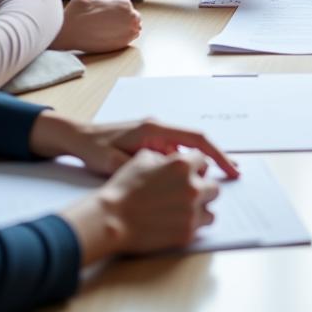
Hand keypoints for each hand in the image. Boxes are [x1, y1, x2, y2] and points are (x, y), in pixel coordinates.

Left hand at [29, 110, 238, 177]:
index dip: (216, 154)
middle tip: (234, 174)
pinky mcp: (151, 144)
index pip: (195, 138)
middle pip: (196, 142)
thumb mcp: (113, 162)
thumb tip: (162, 179)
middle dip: (215, 158)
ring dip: (200, 165)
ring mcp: (156, 136)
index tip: (231, 168)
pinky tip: (187, 183)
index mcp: (155, 129)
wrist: (77, 137)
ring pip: (186, 150)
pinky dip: (185, 168)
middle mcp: (159, 128)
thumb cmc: (93, 148)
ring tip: (212, 183)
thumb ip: (139, 169)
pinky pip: (175, 155)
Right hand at [51, 0, 141, 52]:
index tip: (110, 11)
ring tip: (112, 28)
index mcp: (123, 3)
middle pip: (132, 16)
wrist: (69, 32)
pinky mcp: (122, 45)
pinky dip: (122, 37)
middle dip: (124, 17)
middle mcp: (130, 17)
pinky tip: (111, 36)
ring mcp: (127, 32)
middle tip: (112, 20)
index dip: (116, 7)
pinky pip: (128, 39)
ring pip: (133, 28)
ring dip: (125, 27)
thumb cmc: (76, 13)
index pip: (125, 4)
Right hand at [66, 149, 219, 260]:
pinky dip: (194, 224)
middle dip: (202, 188)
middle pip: (213, 186)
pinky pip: (202, 226)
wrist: (111, 220)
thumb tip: (174, 161)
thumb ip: (165, 157)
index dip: (196, 166)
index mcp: (182, 165)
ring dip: (200, 208)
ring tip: (184, 209)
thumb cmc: (123, 188)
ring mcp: (191, 211)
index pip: (204, 160)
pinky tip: (179, 222)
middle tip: (188, 193)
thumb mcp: (142, 159)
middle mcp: (192, 187)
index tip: (192, 172)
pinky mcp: (187, 233)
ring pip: (211, 208)